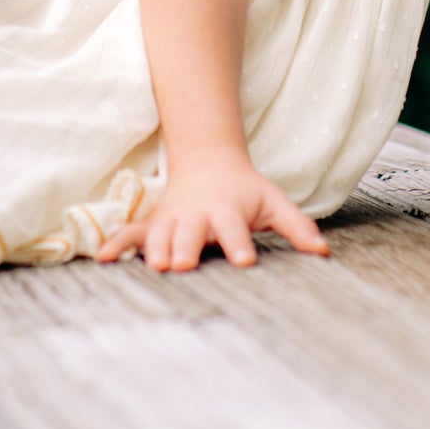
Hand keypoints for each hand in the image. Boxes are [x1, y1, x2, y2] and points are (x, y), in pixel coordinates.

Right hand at [96, 144, 330, 271]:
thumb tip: (324, 253)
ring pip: (161, 233)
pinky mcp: (156, 222)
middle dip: (186, 248)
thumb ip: (297, 227)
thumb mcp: (273, 202)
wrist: (209, 161)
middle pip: (191, 232)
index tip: (244, 261)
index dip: (239, 244)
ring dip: (155, 249)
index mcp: (227, 210)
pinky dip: (119, 244)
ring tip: (154, 267)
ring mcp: (173, 218)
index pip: (235, 229)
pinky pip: (134, 233)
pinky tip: (105, 259)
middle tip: (184, 265)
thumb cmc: (246, 190)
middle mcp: (197, 215)